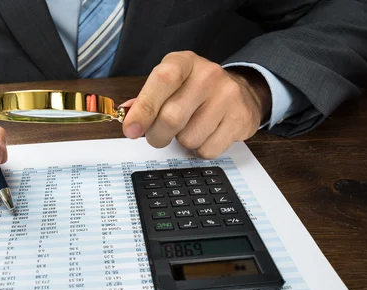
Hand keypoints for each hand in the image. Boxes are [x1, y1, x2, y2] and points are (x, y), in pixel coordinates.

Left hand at [121, 51, 271, 158]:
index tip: (131, 130)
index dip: (144, 108)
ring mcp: (227, 96)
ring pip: (189, 138)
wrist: (241, 93)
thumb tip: (126, 116)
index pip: (163, 80)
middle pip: (172, 117)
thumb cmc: (195, 90)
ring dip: (181, 142)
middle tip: (157, 136)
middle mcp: (208, 75)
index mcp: (184, 62)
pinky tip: (205, 135)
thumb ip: (146, 100)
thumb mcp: (170, 85)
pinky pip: (207, 150)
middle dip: (157, 136)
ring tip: (188, 129)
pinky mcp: (239, 119)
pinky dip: (199, 150)